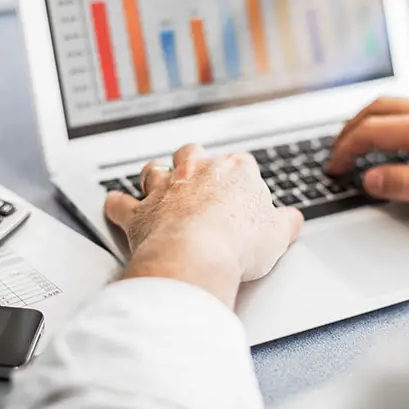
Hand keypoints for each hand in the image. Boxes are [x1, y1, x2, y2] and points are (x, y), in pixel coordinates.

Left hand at [104, 144, 303, 307]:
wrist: (197, 256)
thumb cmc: (239, 242)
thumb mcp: (278, 234)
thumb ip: (286, 223)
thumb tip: (293, 220)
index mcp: (235, 171)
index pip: (240, 164)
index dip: (242, 179)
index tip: (244, 195)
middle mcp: (197, 171)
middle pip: (193, 153)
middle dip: (195, 161)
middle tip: (199, 175)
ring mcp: (165, 189)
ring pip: (156, 168)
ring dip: (156, 175)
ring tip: (158, 182)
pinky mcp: (140, 212)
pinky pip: (121, 203)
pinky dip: (117, 204)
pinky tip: (115, 204)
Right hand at [327, 97, 408, 219]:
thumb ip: (406, 184)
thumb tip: (370, 179)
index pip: (370, 132)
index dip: (345, 150)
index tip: (334, 168)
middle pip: (375, 110)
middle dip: (348, 131)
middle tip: (337, 154)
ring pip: (392, 105)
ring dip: (367, 122)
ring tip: (356, 143)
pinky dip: (387, 121)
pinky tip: (393, 140)